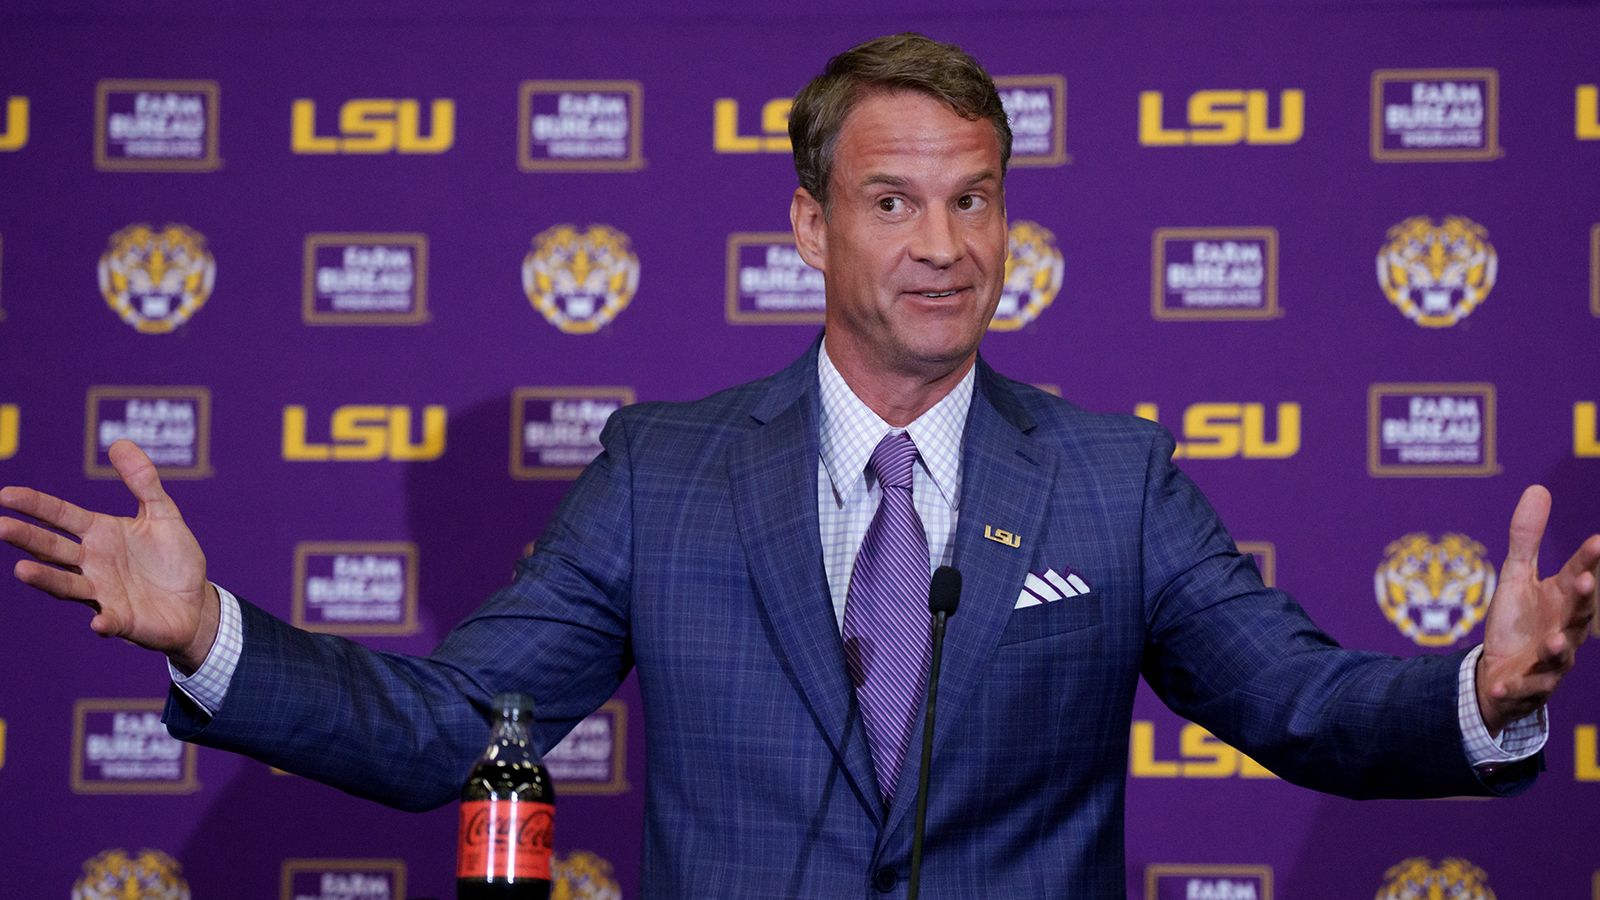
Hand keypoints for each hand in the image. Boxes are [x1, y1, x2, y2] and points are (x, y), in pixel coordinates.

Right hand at [0, 439, 218, 671]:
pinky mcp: (122, 620)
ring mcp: (103, 593)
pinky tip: (98, 622)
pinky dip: (103, 622)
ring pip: (67, 585)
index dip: (36, 505)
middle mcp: (93, 563)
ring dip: (45, 579)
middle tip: (1, 526)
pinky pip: (109, 621)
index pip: (61, 516)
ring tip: (21, 569)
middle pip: (53, 549)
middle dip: (27, 538)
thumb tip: (119, 442)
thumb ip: (143, 481)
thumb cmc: (174, 559)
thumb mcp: (163, 514)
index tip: (6, 495)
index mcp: (100, 534)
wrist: (196, 603)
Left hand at [1476, 485, 1599, 735]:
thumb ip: (1527, 539)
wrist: (1500, 672)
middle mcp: (1564, 630)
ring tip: (1556, 640)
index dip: (1588, 560)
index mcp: (1562, 601)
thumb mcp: (1516, 577)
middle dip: (1583, 600)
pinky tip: (1499, 684)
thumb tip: (1537, 488)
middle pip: (1578, 615)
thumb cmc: (1518, 622)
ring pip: (1559, 656)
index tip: (1598, 540)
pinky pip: (1522, 689)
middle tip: (1584, 581)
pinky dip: (1512, 688)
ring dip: (1559, 648)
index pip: (1578, 576)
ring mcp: (1548, 662)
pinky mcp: (1527, 686)